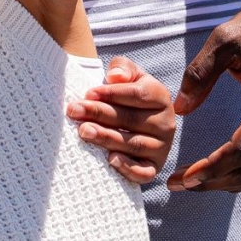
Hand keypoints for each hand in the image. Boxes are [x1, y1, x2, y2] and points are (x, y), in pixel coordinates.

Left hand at [67, 58, 178, 187]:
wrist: (131, 117)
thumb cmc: (124, 93)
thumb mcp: (126, 74)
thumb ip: (122, 68)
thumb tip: (115, 76)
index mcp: (160, 97)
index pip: (136, 95)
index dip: (111, 94)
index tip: (88, 93)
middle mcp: (166, 123)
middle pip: (131, 119)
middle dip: (100, 114)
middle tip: (75, 111)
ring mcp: (162, 148)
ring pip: (134, 144)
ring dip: (107, 138)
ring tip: (84, 131)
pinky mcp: (154, 167)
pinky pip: (144, 172)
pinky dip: (128, 168)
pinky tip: (109, 160)